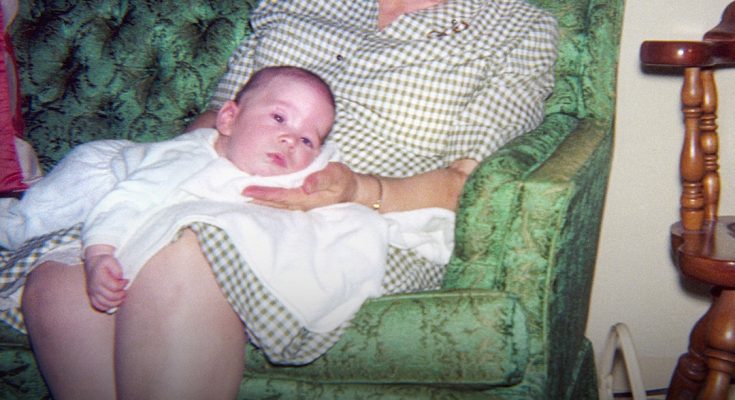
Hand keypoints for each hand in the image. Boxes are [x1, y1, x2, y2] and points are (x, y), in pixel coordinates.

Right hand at [83, 245, 127, 311]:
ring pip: (105, 304)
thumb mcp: (110, 260)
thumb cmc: (104, 262)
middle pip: (111, 297)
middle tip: (124, 290)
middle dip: (121, 295)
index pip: (115, 287)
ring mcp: (92, 293)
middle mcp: (95, 287)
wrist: (93, 263)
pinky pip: (98, 306)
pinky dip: (107, 306)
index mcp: (100, 278)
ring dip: (116, 302)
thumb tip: (119, 278)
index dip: (123, 285)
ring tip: (121, 297)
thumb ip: (116, 269)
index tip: (126, 280)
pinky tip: (113, 301)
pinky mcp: (91, 296)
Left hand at [243, 162, 358, 210]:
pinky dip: (271, 201)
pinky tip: (264, 199)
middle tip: (237, 194)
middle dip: (256, 199)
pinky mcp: (303, 203)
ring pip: (277, 206)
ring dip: (261, 202)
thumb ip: (322, 178)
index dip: (262, 194)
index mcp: (306, 198)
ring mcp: (302, 206)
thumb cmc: (344, 181)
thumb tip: (307, 185)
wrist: (355, 192)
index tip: (246, 191)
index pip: (279, 196)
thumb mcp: (336, 175)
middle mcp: (301, 205)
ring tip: (245, 198)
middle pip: (274, 204)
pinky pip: (283, 204)